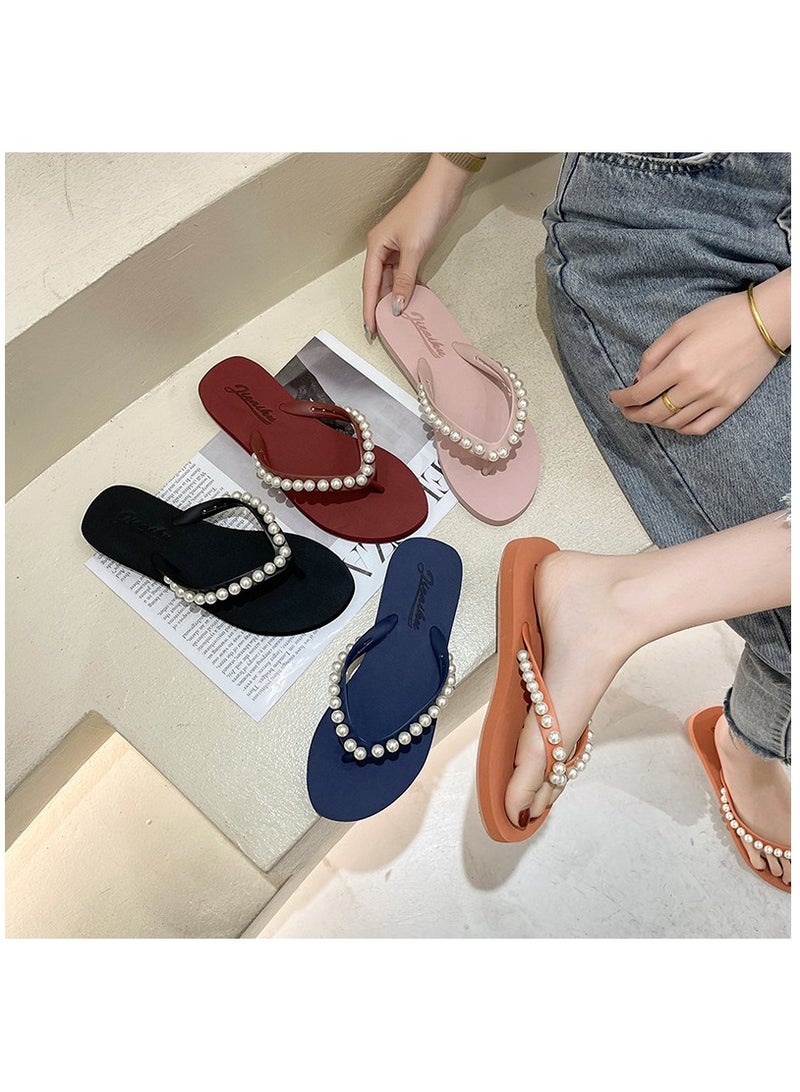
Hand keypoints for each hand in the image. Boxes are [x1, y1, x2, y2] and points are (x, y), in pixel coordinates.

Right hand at [361, 154, 472, 338]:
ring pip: (392, 279)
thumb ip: (404, 279)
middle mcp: (382, 248)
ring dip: (395, 297)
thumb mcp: (414, 249)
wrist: (444, 188)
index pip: (369, 284)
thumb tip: (397, 305)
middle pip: (378, 284)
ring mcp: (396, 248)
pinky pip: (404, 273)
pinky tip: (412, 300)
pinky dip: (407, 286)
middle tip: (383, 329)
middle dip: (380, 306)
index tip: (370, 328)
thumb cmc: (425, 209)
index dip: (369, 308)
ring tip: (398, 319)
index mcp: (376, 245)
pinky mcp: (410, 248)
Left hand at [610, 271, 790, 435]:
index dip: (622, 399)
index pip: (640, 393)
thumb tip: (639, 379)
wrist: (767, 320)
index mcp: (680, 364)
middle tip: (626, 410)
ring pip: (674, 423)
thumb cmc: (722, 316)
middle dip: (634, 414)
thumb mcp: (681, 326)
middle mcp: (695, 386)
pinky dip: (681, 428)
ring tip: (647, 414)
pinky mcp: (731, 404)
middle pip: (654, 413)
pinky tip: (674, 421)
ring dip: (655, 421)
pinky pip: (700, 427)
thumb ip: (654, 354)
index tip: (614, 397)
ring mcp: (714, 398)